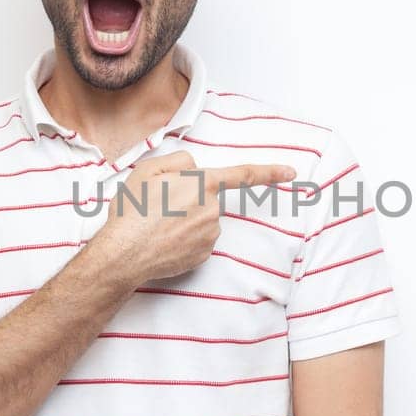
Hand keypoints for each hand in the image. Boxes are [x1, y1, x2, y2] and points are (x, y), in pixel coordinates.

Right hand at [91, 150, 296, 284]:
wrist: (123, 254)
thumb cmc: (132, 211)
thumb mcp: (147, 170)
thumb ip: (177, 161)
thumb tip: (193, 168)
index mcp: (202, 184)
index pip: (243, 175)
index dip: (269, 172)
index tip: (291, 172)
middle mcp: (212, 209)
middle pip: (207, 199)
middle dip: (187, 201)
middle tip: (157, 208)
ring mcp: (210, 234)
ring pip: (202, 220)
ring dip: (184, 220)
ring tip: (157, 225)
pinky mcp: (204, 254)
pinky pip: (198, 240)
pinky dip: (183, 239)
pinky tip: (164, 240)